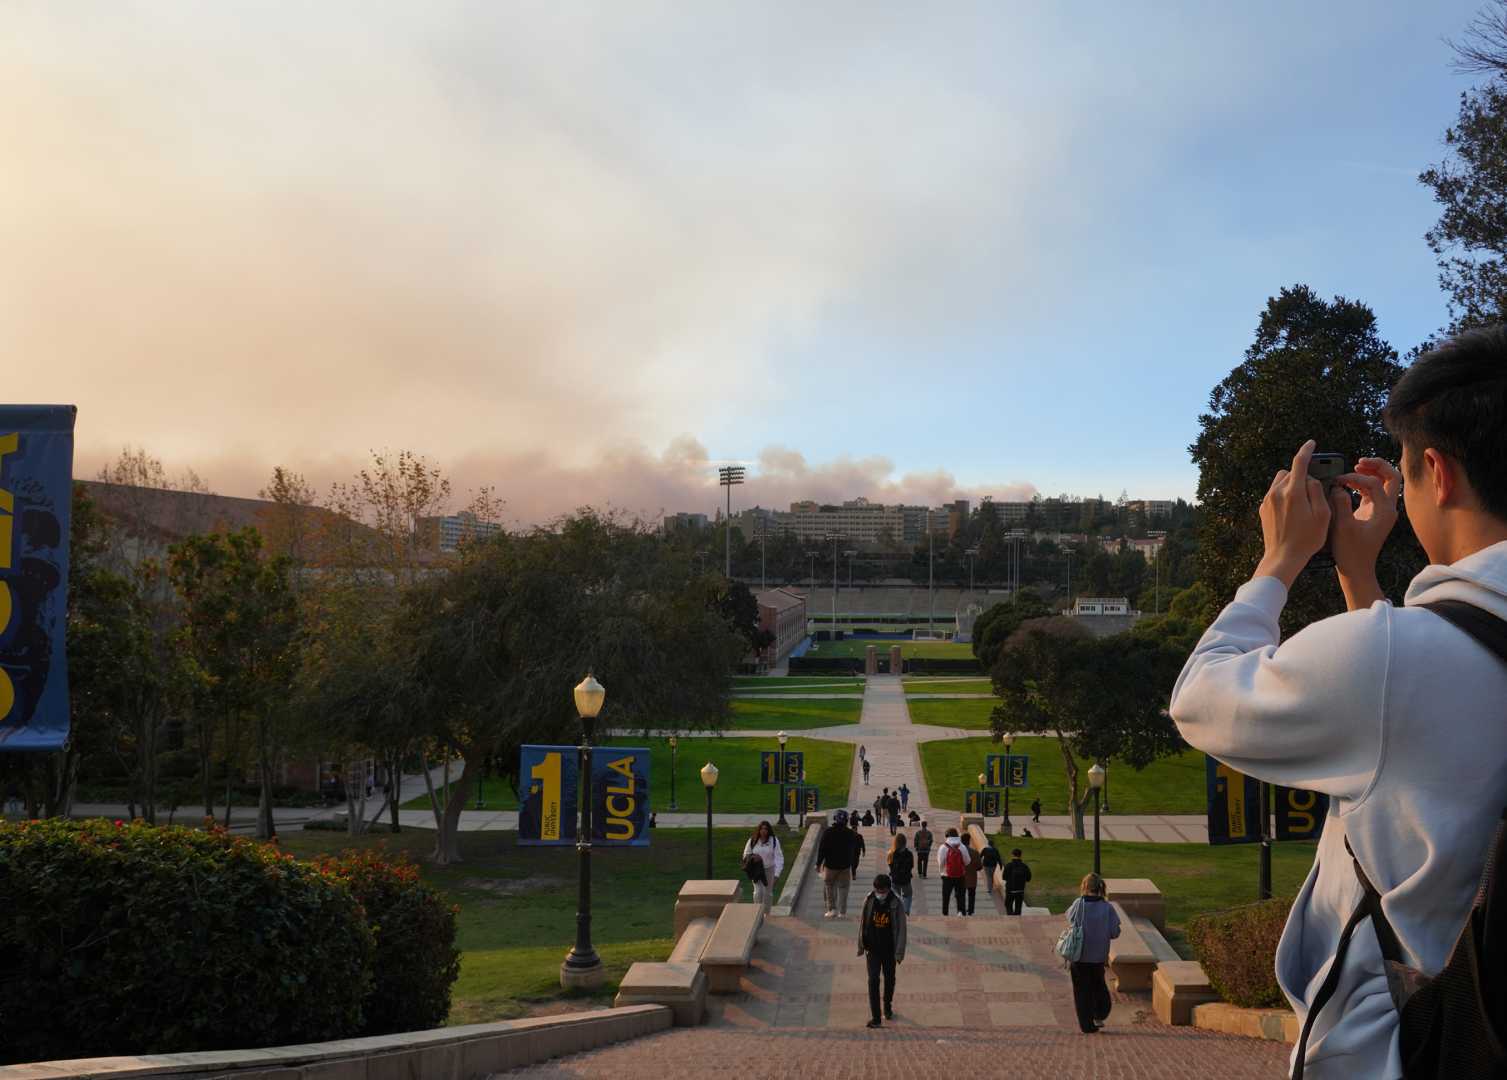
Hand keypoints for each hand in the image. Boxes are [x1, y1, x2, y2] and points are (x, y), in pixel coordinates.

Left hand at [1253, 440, 1331, 588]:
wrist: (1282, 557)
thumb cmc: (1307, 538)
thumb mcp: (1322, 515)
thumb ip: (1317, 491)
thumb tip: (1309, 479)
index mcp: (1293, 492)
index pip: (1299, 463)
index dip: (1306, 450)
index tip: (1311, 443)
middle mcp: (1276, 493)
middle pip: (1289, 472)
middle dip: (1300, 476)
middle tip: (1311, 491)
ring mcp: (1267, 501)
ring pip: (1280, 482)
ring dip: (1291, 485)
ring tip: (1302, 501)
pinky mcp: (1263, 509)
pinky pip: (1274, 493)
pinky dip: (1283, 495)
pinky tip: (1292, 511)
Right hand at [1330, 457, 1399, 608]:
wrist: (1357, 569)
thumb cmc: (1350, 551)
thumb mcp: (1343, 526)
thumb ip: (1340, 503)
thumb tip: (1338, 487)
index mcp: (1384, 511)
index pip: (1375, 482)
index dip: (1356, 478)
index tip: (1339, 481)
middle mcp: (1388, 508)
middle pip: (1392, 477)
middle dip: (1377, 466)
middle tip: (1359, 462)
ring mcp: (1382, 510)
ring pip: (1385, 482)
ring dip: (1372, 472)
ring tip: (1354, 468)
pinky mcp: (1373, 513)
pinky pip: (1373, 491)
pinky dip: (1363, 483)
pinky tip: (1348, 483)